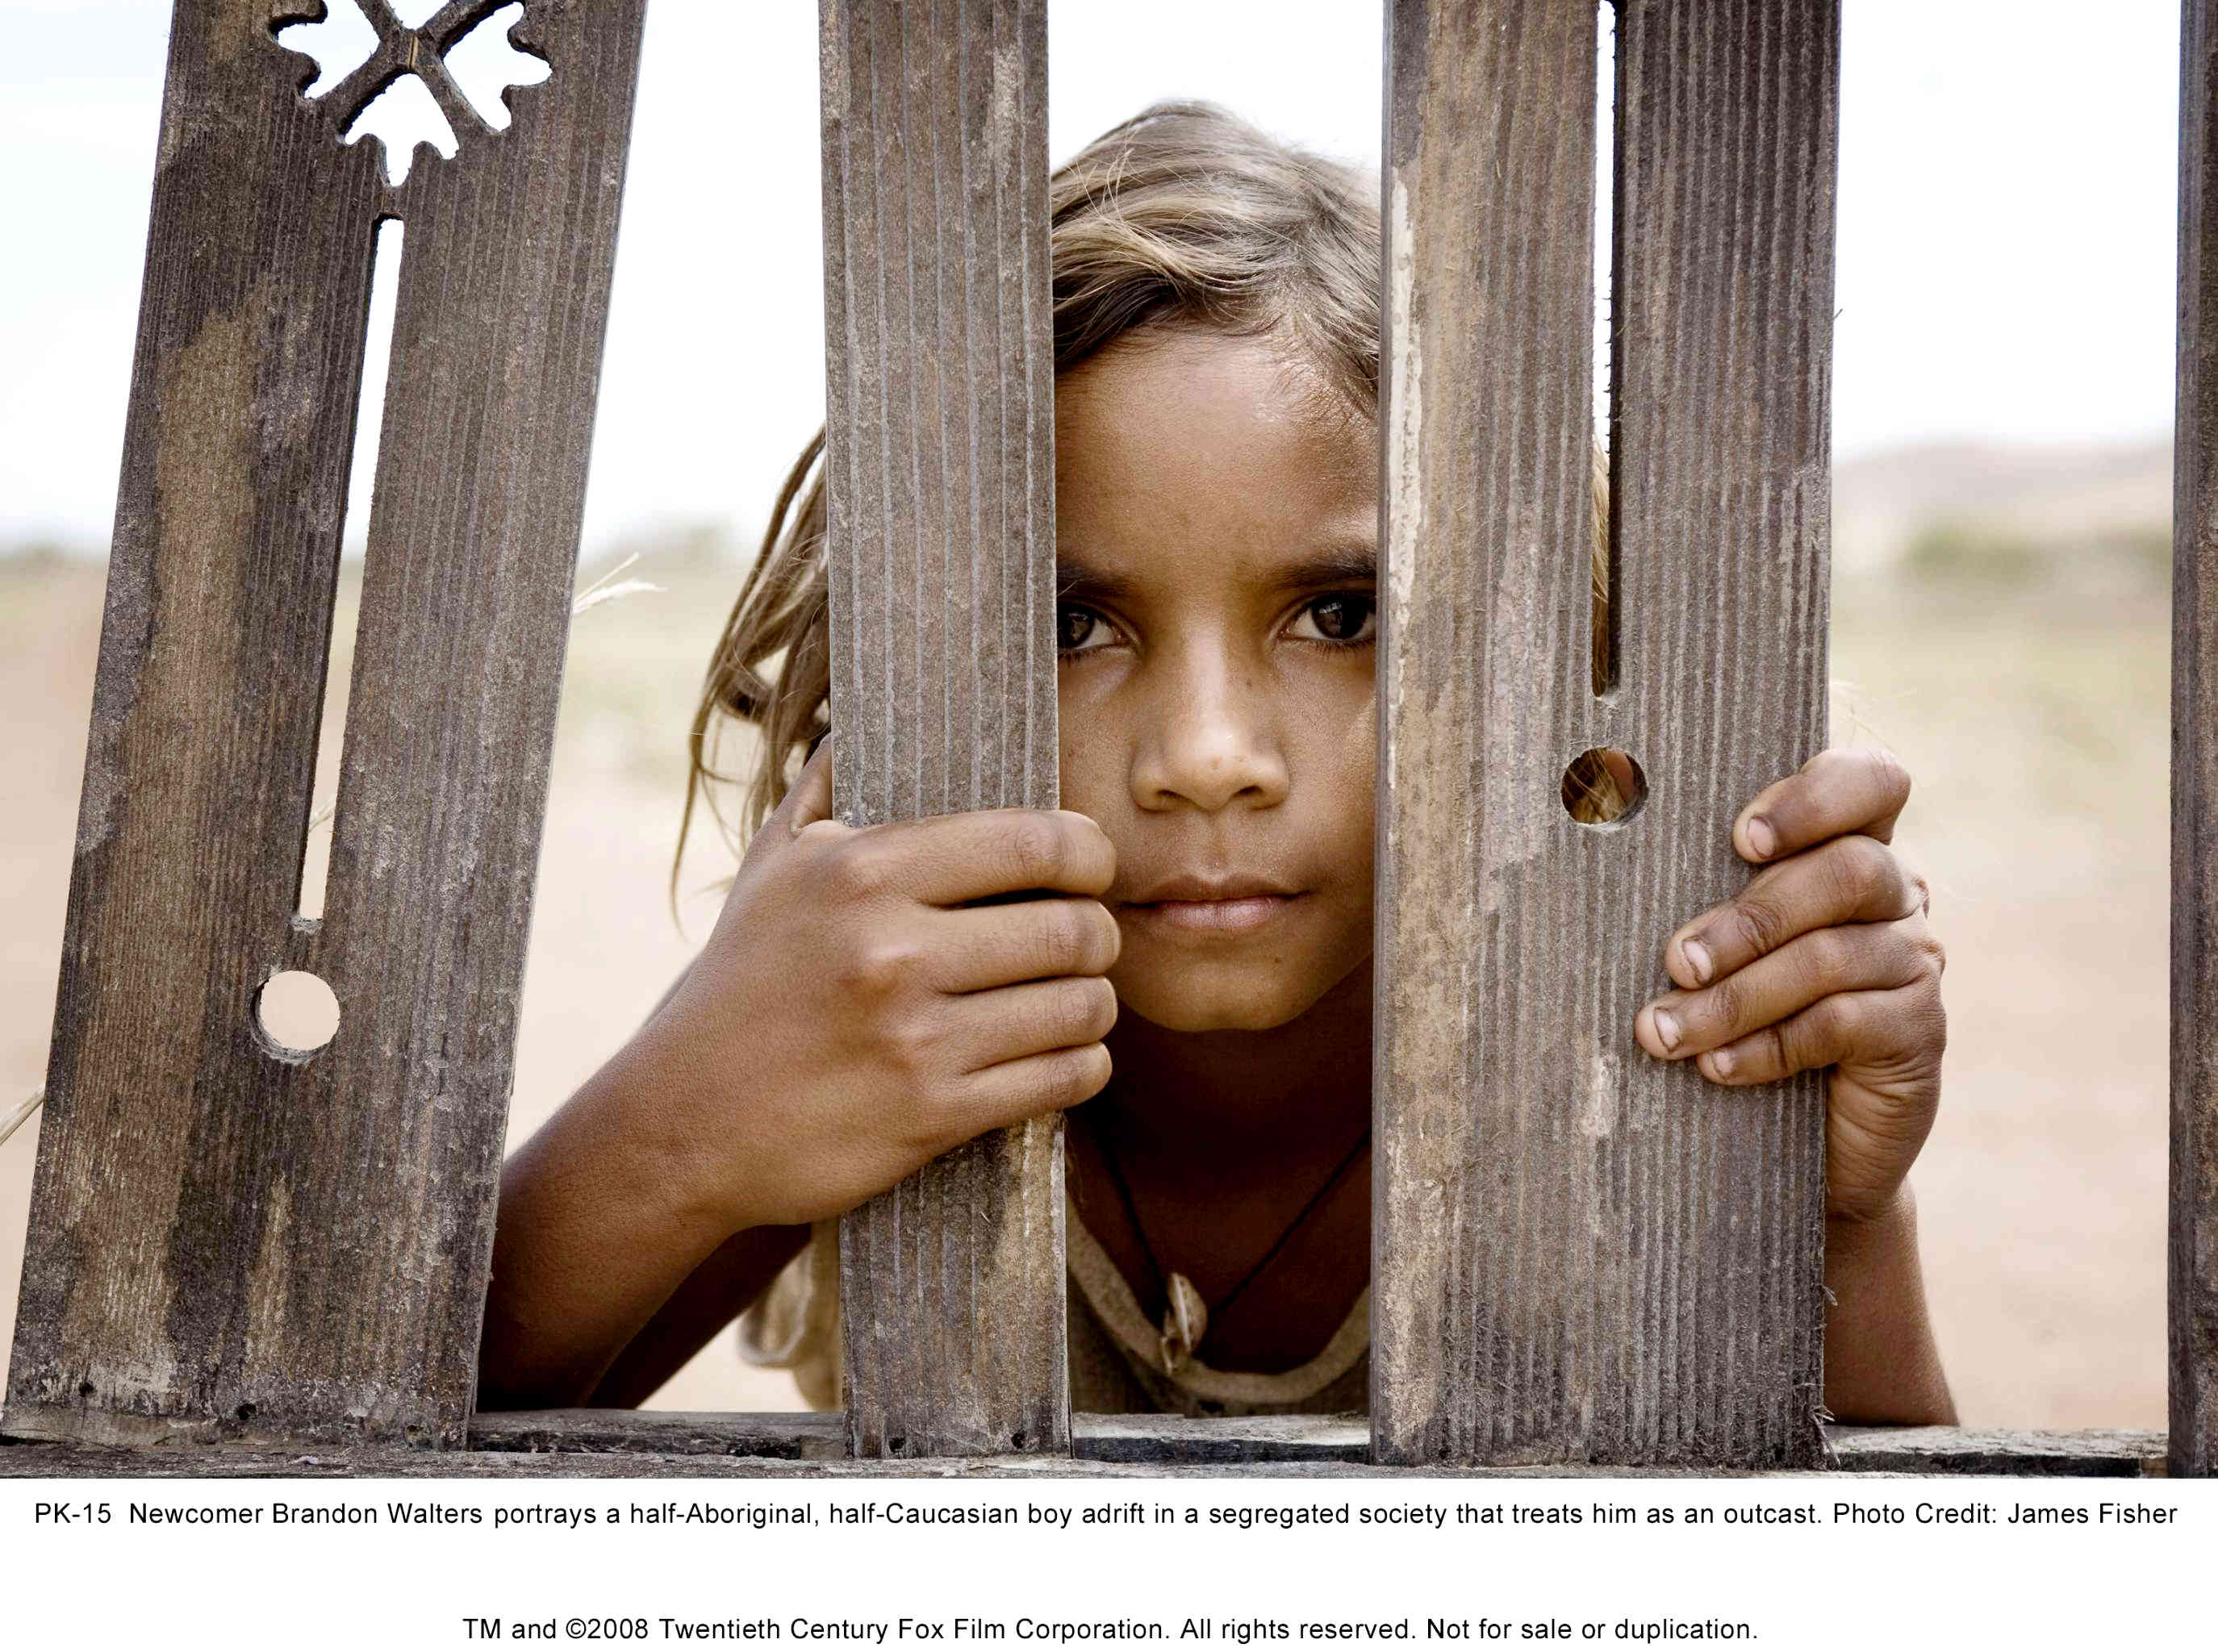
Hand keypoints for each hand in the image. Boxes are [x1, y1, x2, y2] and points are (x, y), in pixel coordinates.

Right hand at [636, 737, 1121, 1230]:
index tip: (1090, 866)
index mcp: (860, 871)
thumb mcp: (769, 870)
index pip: (1033, 842)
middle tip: (1086, 942)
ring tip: (1078, 1001)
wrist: (682, 1123)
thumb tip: (866, 717)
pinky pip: (1061, 1078)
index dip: (1088, 853)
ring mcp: (914, 1036)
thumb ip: (826, 789)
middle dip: (1098, 935)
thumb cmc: (740, 986)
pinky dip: (1081, 1066)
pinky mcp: (931, 1114)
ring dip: (1094, 1005)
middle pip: (1073, 927)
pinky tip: (1065, 1057)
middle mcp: (890, 948)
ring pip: (1079, 1006)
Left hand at [1631, 747, 1946, 1224]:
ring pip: (1829, 957)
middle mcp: (1896, 892)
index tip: (1741, 839)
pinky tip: (1715, 1068)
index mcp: (1851, 844)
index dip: (1816, 798)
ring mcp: (1914, 960)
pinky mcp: (1920, 1033)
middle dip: (1747, 919)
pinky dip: (1767, 1046)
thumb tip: (1589, 840)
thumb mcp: (1718, 945)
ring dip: (1735, 997)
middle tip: (1675, 961)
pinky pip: (1841, 1025)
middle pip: (1846, 871)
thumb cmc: (1736, 1013)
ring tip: (1663, 1031)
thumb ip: (1693, 891)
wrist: (1802, 1140)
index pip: (1872, 781)